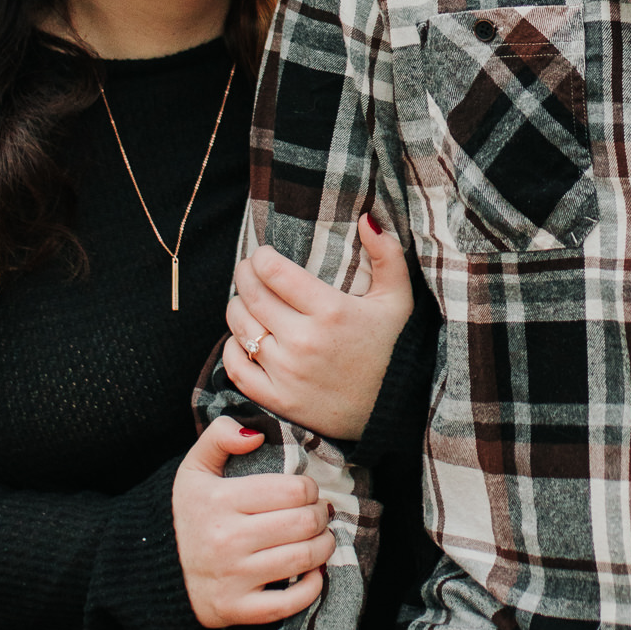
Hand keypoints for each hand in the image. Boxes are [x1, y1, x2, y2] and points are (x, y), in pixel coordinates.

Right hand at [172, 416, 334, 628]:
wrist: (150, 570)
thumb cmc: (184, 515)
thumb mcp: (192, 469)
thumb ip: (219, 436)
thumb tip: (255, 434)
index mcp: (219, 501)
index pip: (293, 490)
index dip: (309, 489)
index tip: (304, 492)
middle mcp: (226, 540)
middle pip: (303, 523)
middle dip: (319, 515)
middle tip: (316, 514)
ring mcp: (232, 577)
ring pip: (303, 558)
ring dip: (324, 546)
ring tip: (320, 538)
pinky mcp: (236, 609)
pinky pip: (290, 602)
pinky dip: (312, 587)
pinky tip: (313, 573)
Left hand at [222, 215, 414, 440]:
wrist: (395, 411)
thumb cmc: (396, 349)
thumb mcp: (399, 298)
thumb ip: (387, 254)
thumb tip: (367, 218)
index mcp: (331, 311)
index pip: (274, 272)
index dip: (261, 258)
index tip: (263, 255)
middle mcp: (305, 341)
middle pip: (252, 297)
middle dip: (244, 276)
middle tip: (247, 271)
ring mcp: (289, 373)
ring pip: (241, 329)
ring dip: (236, 309)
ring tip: (244, 302)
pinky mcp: (280, 400)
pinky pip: (237, 369)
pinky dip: (231, 350)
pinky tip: (241, 339)